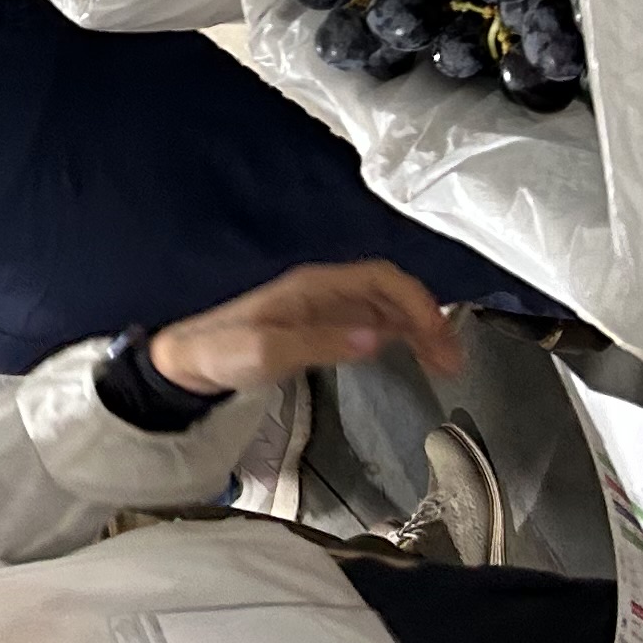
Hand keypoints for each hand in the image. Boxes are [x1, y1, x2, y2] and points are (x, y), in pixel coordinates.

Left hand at [146, 260, 461, 397]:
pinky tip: (413, 355)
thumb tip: (377, 338)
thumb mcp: (268, 352)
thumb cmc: (222, 354)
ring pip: (387, 308)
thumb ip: (322, 344)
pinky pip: (373, 323)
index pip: (382, 279)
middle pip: (391, 291)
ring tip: (445, 362)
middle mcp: (325, 291)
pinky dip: (401, 336)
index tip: (440, 336)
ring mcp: (324, 308)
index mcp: (315, 286)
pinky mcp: (321, 327)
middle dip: (428, 318)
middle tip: (453, 359)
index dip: (417, 303)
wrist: (190, 363)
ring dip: (420, 329)